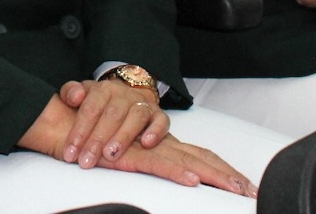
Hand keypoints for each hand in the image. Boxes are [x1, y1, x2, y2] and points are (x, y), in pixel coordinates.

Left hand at [57, 79, 166, 167]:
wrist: (125, 96)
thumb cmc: (99, 102)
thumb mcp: (81, 94)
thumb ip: (70, 92)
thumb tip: (75, 97)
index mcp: (103, 89)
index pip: (90, 109)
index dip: (79, 132)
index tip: (70, 153)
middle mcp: (124, 94)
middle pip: (112, 115)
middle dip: (97, 140)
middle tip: (87, 161)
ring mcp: (143, 104)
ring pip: (136, 116)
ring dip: (123, 137)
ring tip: (111, 155)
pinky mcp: (159, 114)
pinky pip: (161, 121)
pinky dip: (156, 131)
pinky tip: (146, 144)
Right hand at [101, 133, 256, 197]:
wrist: (63, 124)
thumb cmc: (93, 137)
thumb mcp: (124, 152)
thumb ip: (145, 160)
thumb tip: (170, 176)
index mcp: (161, 143)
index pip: (199, 155)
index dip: (221, 169)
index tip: (244, 185)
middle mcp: (158, 143)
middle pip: (201, 158)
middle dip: (227, 175)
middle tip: (251, 191)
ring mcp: (145, 147)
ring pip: (186, 161)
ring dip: (211, 175)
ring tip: (234, 189)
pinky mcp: (128, 154)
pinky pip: (156, 164)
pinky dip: (175, 172)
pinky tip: (191, 181)